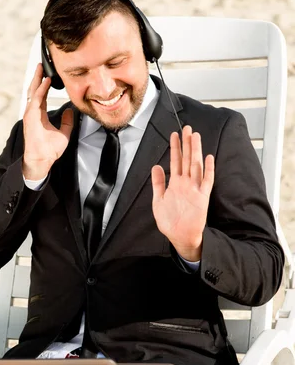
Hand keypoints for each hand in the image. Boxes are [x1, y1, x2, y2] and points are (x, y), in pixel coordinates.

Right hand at [22, 63, 73, 179]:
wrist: (42, 159)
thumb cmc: (50, 150)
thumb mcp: (64, 133)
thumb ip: (67, 122)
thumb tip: (70, 112)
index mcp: (40, 115)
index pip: (41, 96)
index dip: (44, 85)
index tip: (48, 76)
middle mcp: (34, 113)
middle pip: (35, 91)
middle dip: (38, 77)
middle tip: (41, 66)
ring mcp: (31, 113)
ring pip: (33, 92)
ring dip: (37, 79)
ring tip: (41, 68)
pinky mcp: (30, 116)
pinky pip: (36, 99)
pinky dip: (40, 89)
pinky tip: (45, 81)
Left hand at [151, 125, 213, 260]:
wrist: (180, 236)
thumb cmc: (170, 221)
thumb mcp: (158, 201)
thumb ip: (158, 183)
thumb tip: (156, 166)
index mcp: (175, 184)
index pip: (176, 161)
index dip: (175, 147)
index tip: (174, 134)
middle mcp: (186, 184)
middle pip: (187, 159)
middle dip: (186, 143)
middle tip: (187, 128)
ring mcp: (194, 189)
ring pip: (196, 166)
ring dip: (195, 151)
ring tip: (195, 136)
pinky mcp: (202, 198)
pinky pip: (206, 181)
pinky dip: (208, 170)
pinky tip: (208, 158)